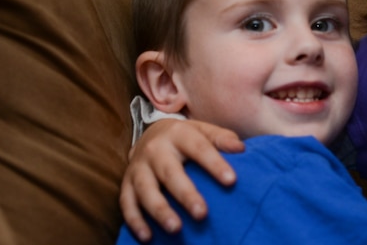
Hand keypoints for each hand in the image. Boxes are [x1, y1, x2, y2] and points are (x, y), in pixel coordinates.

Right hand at [119, 119, 243, 241]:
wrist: (151, 133)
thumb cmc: (186, 137)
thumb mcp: (203, 131)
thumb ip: (222, 138)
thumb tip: (240, 149)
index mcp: (179, 133)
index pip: (200, 148)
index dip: (215, 164)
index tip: (231, 181)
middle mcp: (156, 149)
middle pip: (170, 172)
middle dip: (186, 194)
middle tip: (202, 214)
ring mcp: (138, 166)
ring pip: (145, 189)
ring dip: (159, 210)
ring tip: (175, 229)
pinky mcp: (126, 182)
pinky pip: (126, 203)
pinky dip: (135, 220)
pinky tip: (147, 237)